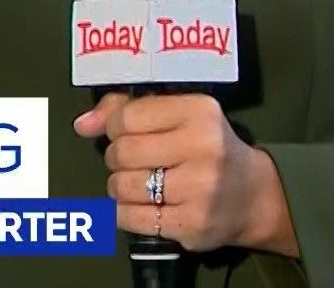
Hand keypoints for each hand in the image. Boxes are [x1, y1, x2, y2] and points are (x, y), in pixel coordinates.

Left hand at [72, 92, 293, 255]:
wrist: (251, 196)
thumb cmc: (207, 146)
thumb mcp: (179, 114)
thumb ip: (128, 109)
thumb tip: (82, 124)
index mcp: (199, 111)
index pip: (128, 116)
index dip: (115, 126)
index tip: (124, 132)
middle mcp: (203, 148)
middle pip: (123, 152)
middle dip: (116, 157)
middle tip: (129, 160)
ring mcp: (199, 190)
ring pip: (123, 186)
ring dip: (118, 186)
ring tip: (134, 183)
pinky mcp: (192, 224)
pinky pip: (130, 218)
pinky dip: (124, 212)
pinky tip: (139, 205)